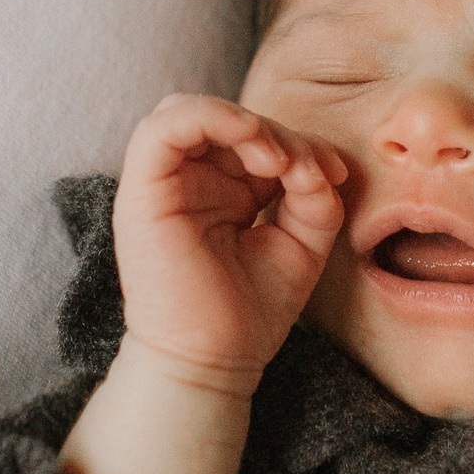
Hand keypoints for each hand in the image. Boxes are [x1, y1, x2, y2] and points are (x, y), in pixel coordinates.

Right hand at [112, 95, 349, 393]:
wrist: (215, 364)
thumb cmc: (251, 311)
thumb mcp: (301, 242)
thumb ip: (312, 195)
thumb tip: (316, 162)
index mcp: (221, 189)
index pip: (253, 136)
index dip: (298, 141)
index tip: (333, 175)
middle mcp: (187, 181)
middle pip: (227, 119)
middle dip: (278, 133)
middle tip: (309, 171)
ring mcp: (161, 184)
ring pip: (191, 110)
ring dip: (246, 123)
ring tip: (279, 162)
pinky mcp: (141, 192)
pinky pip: (163, 127)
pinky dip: (212, 119)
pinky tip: (258, 149)